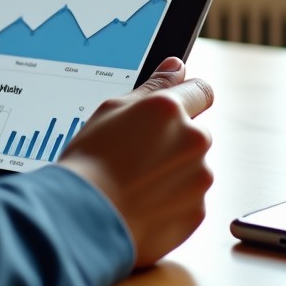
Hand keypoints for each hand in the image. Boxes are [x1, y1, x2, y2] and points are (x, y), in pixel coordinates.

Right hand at [59, 56, 213, 267]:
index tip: (176, 106)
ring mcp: (198, 178)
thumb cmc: (90, 161)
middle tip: (135, 154)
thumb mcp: (110, 111)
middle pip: (193, 133)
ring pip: (191, 168)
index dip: (188, 97)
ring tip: (133, 182)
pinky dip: (170, 201)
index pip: (200, 90)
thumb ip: (152, 87)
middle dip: (172, 141)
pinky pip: (188, 199)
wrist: (84, 218)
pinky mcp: (197, 212)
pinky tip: (140, 202)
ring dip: (171, 172)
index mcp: (170, 110)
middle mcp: (193, 141)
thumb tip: (177, 67)